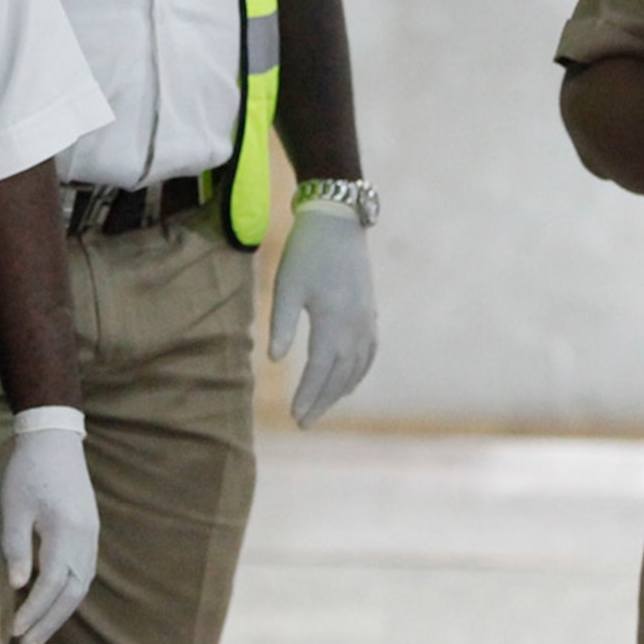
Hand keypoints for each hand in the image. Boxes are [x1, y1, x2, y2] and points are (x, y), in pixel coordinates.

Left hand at [1, 411, 98, 643]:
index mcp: (66, 531)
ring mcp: (92, 535)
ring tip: (37, 632)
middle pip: (73, 592)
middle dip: (49, 622)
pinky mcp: (90, 532)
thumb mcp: (14, 507)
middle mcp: (86, 538)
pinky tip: (52, 603)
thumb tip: (19, 586)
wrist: (55, 439)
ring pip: (82, 585)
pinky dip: (68, 593)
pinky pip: (84, 572)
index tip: (14, 630)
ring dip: (60, 611)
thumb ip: (16, 547)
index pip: (52, 584)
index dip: (34, 611)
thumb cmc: (28, 470)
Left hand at [269, 204, 375, 425]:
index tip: (295, 416)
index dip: (308, 395)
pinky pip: (369, 352)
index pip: (319, 370)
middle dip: (322, 400)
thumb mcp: (286, 285)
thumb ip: (281, 324)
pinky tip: (348, 381)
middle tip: (304, 422)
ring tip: (322, 407)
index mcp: (332, 321)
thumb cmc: (306, 251)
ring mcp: (366, 320)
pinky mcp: (369, 312)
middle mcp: (354, 326)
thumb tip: (274, 361)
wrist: (338, 221)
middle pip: (340, 375)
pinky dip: (359, 372)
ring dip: (339, 390)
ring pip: (356, 366)